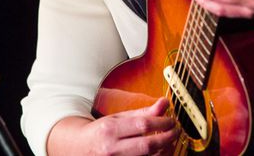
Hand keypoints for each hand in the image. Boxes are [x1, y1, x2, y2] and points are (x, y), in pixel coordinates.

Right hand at [49, 98, 178, 155]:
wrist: (77, 149)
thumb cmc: (101, 132)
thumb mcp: (118, 117)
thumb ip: (142, 112)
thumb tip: (164, 102)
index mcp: (110, 130)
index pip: (142, 125)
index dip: (162, 122)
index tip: (171, 119)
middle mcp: (111, 149)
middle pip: (147, 146)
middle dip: (167, 138)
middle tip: (176, 130)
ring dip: (165, 150)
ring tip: (171, 140)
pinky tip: (161, 152)